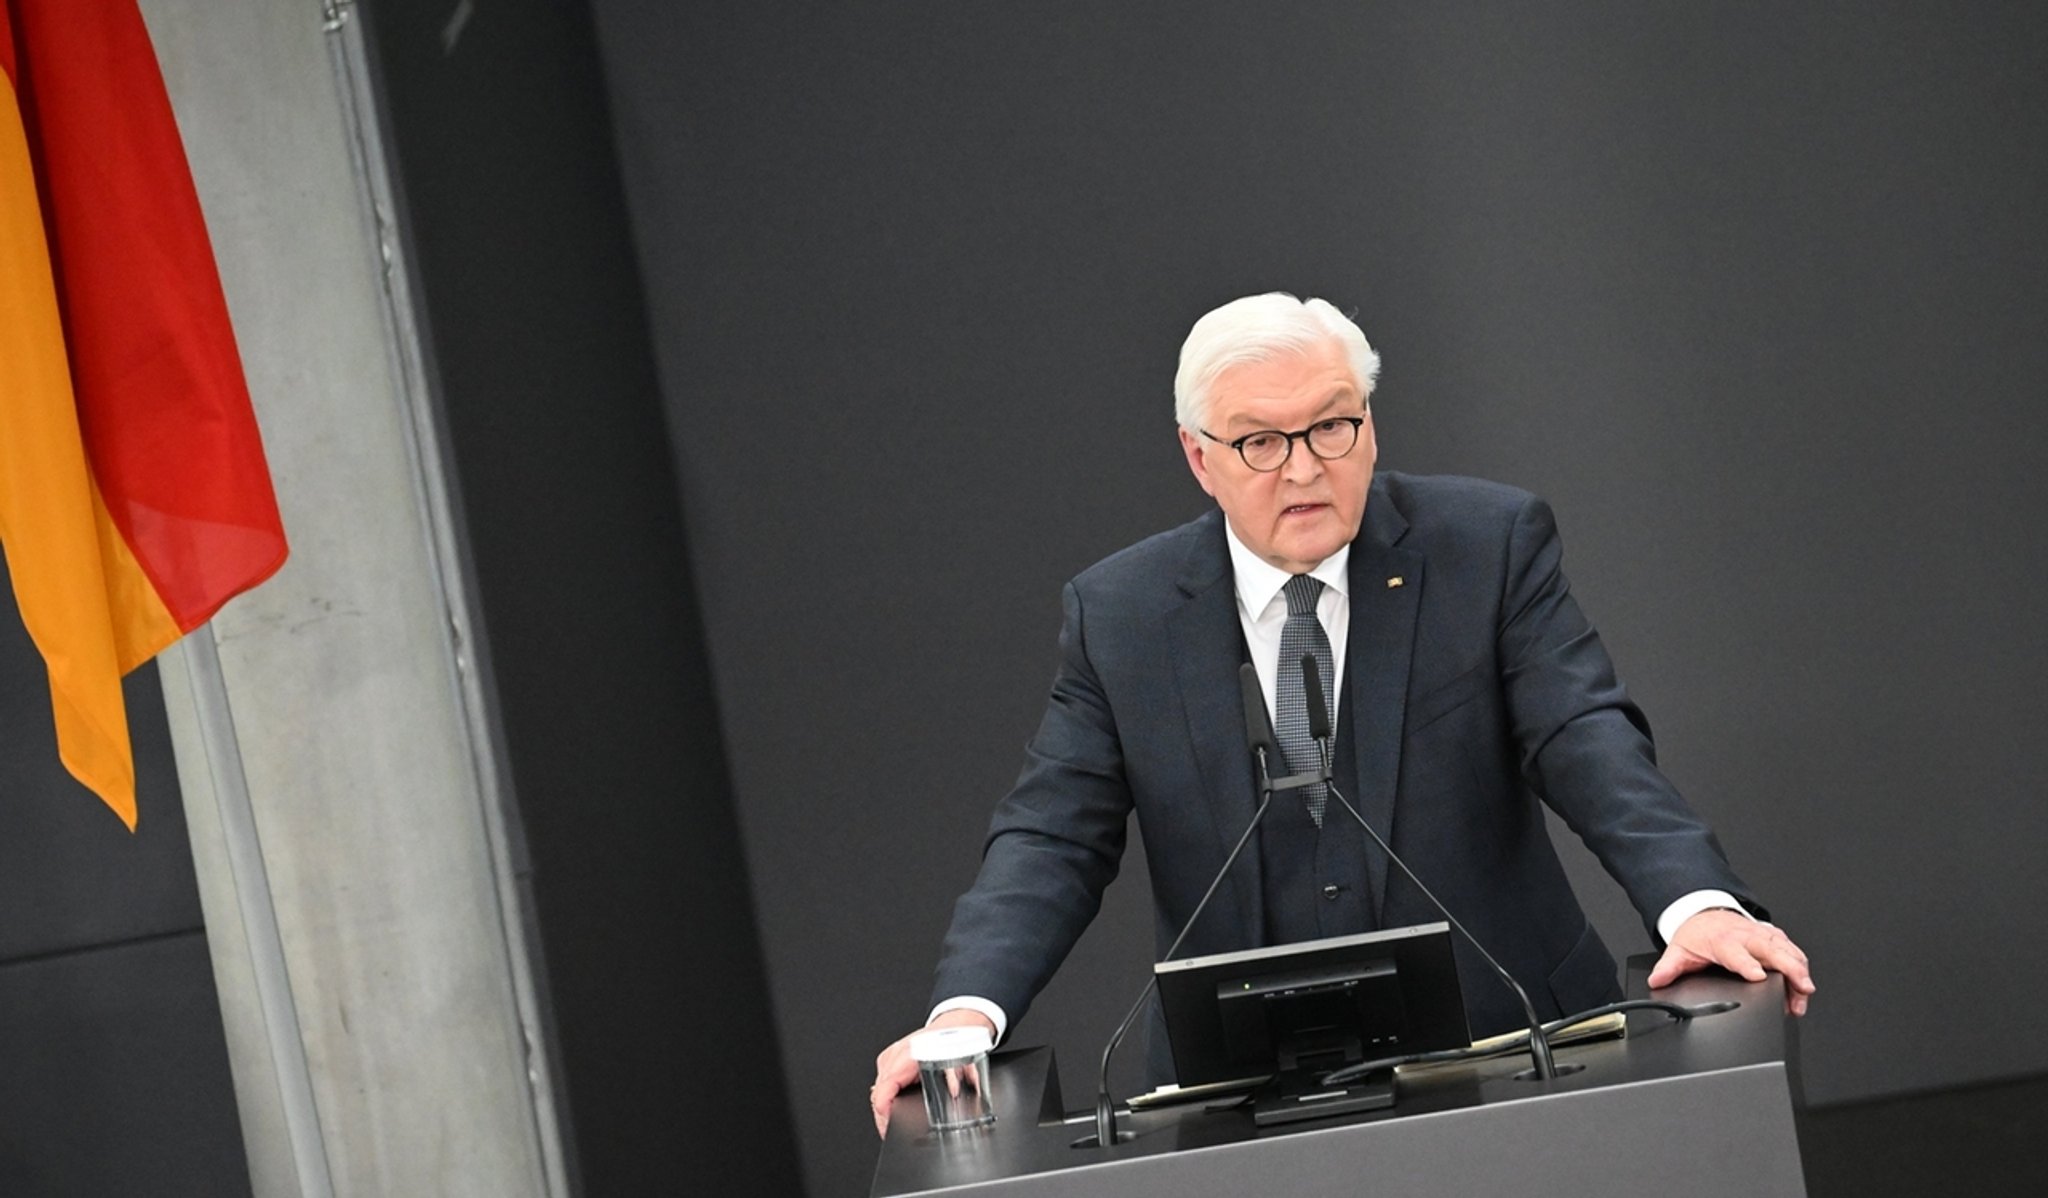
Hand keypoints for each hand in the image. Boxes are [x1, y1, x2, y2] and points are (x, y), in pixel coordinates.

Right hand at [871, 1009, 997, 1137]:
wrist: (953, 1024)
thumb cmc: (954, 1039)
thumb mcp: (959, 1061)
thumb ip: (955, 1078)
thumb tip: (954, 1093)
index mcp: (910, 1054)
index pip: (885, 1088)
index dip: (884, 1112)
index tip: (890, 1125)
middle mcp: (896, 1054)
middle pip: (878, 1092)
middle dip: (884, 1115)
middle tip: (891, 1130)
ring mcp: (890, 1056)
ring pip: (878, 1089)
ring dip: (884, 1106)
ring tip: (892, 1121)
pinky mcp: (890, 1060)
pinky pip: (882, 1083)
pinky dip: (886, 1097)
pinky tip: (893, 1107)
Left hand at [1647, 908, 1814, 1015]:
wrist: (1704, 913)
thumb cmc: (1697, 935)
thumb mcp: (1679, 950)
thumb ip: (1669, 967)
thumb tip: (1657, 980)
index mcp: (1723, 940)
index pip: (1736, 954)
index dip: (1747, 965)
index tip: (1758, 976)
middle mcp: (1746, 936)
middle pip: (1772, 950)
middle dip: (1789, 969)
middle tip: (1802, 989)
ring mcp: (1762, 935)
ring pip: (1787, 950)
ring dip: (1799, 971)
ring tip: (1805, 994)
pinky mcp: (1773, 937)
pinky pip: (1791, 949)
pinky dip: (1800, 965)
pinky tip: (1804, 984)